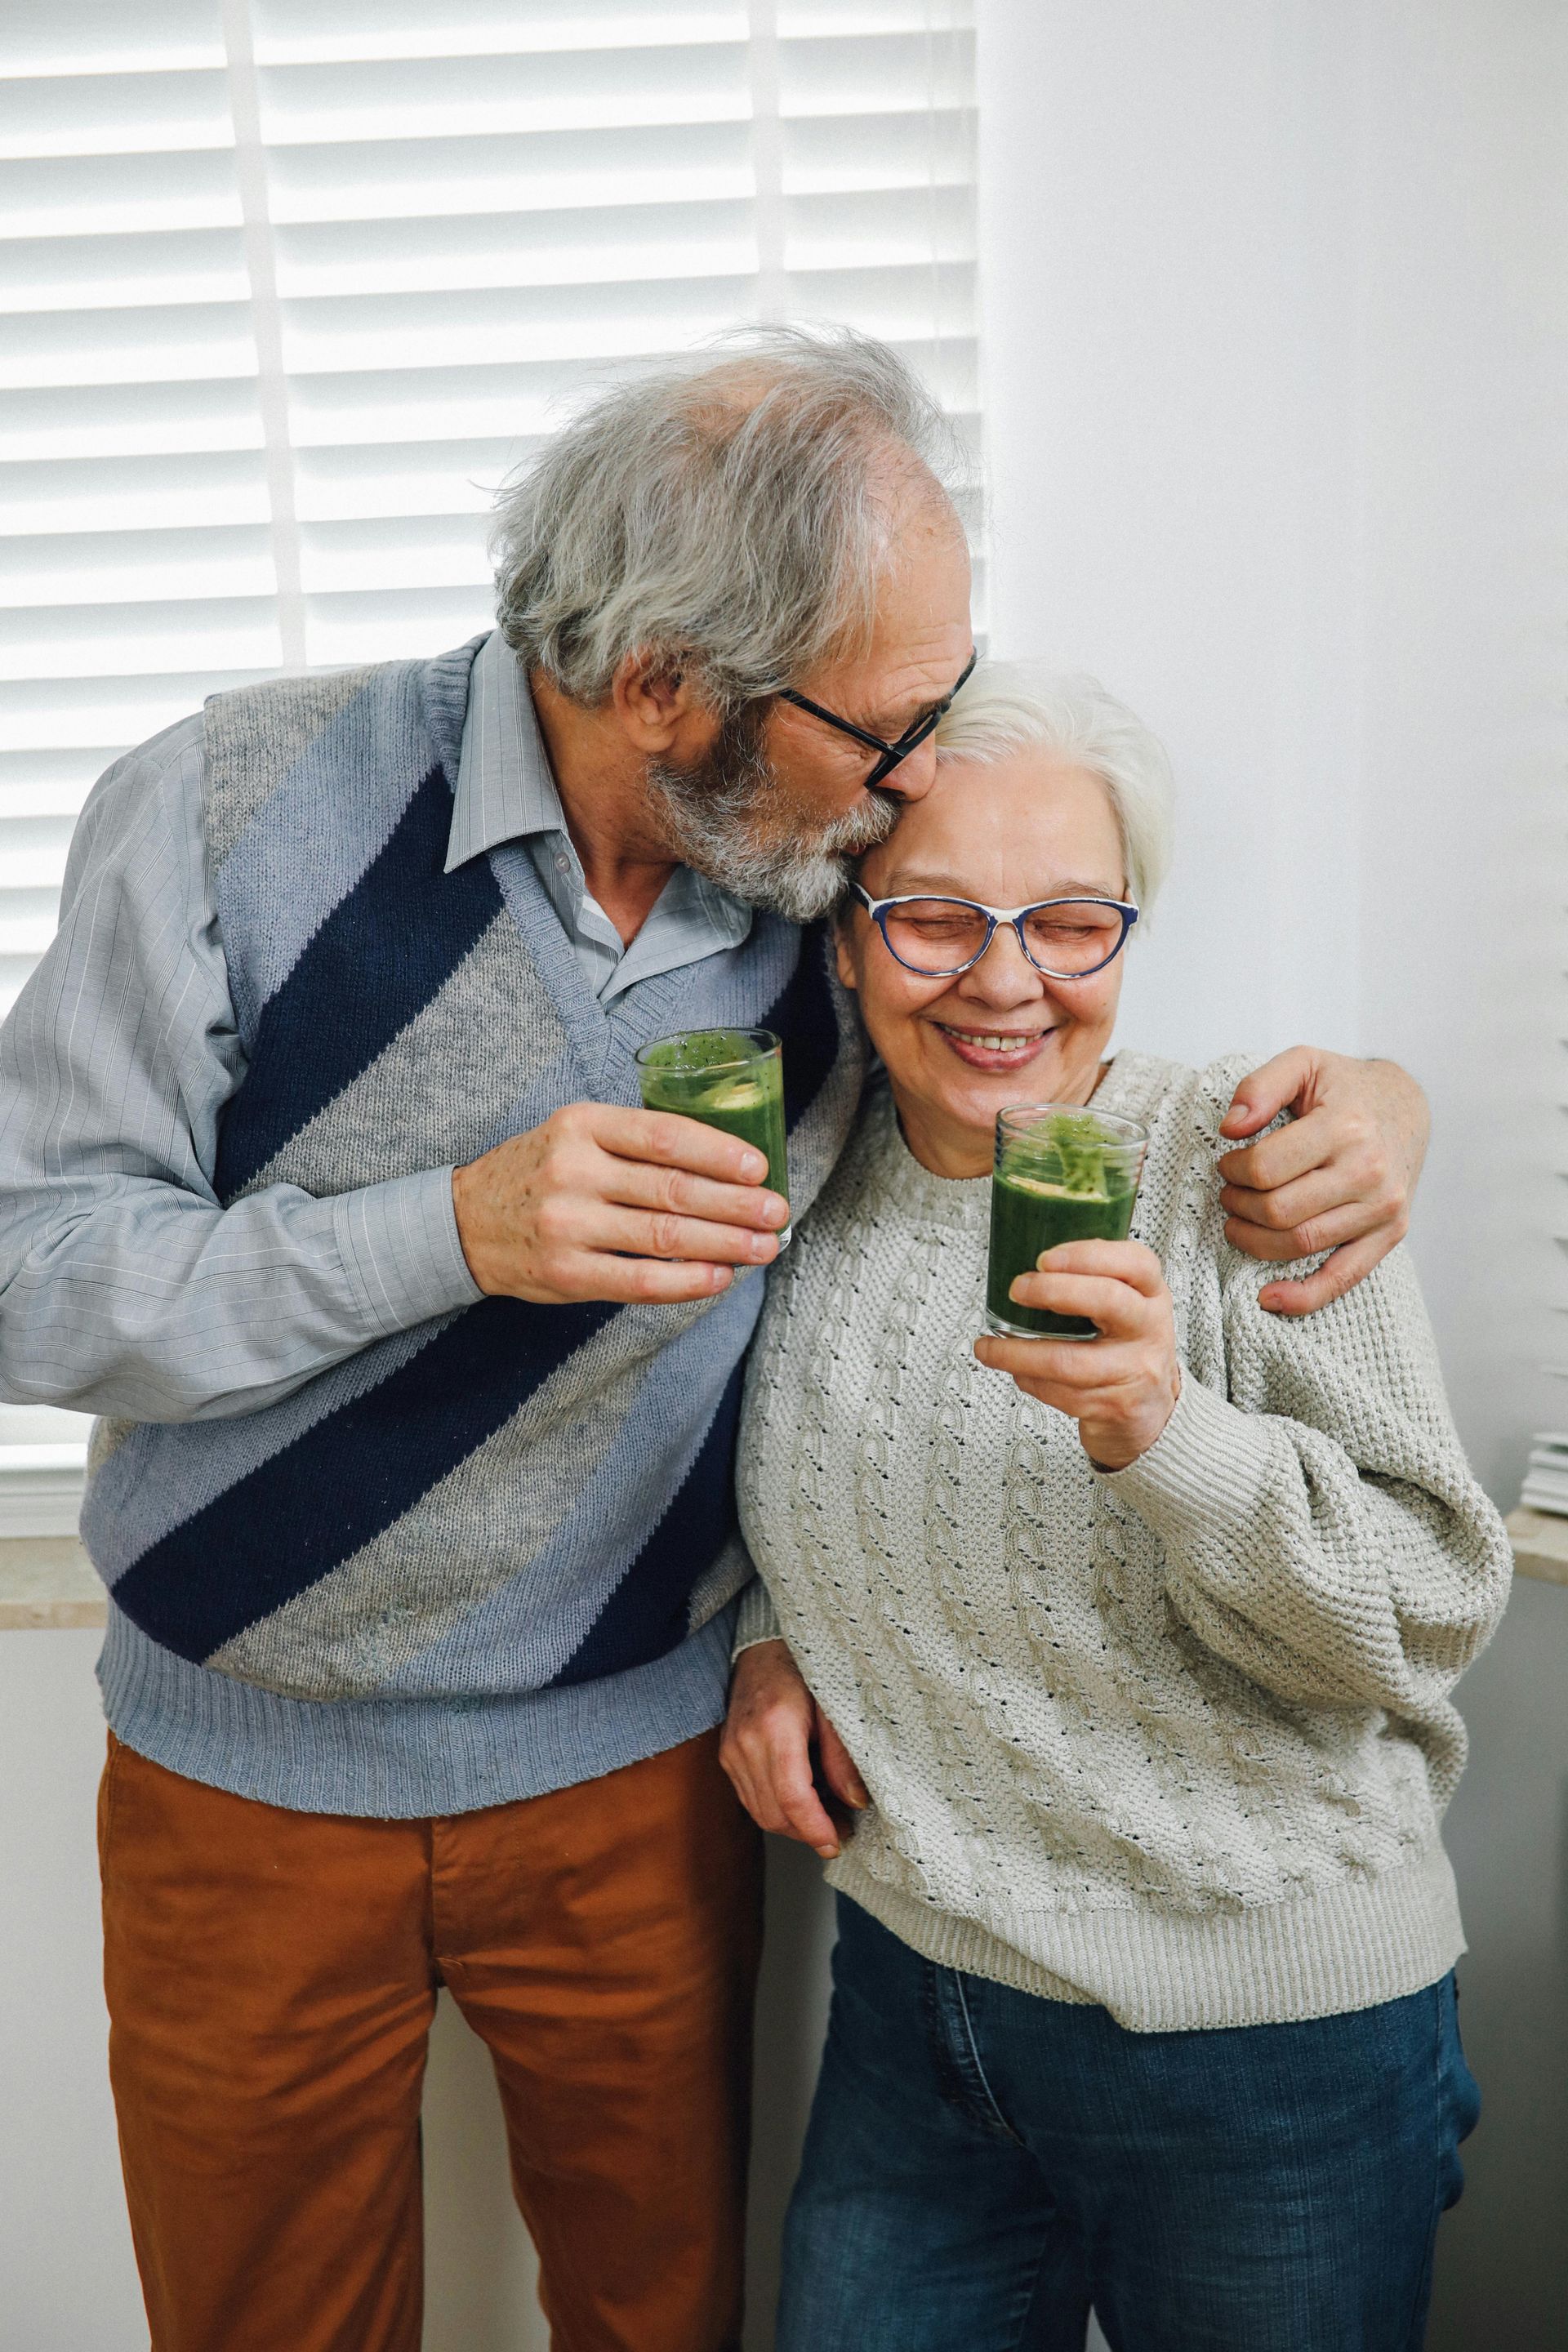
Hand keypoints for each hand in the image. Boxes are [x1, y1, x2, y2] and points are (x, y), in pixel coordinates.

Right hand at [451, 1102, 788, 1305]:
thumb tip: (724, 1166)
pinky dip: (688, 1281)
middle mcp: (574, 1171)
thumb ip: (635, 1142)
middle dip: (736, 1204)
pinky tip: (720, 1277)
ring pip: (664, 1236)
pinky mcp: (567, 1273)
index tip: (760, 1168)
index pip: (665, 1136)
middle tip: (777, 1212)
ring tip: (763, 1247)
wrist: (464, 1221)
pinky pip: (640, 1280)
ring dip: (725, 1244)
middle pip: (673, 1189)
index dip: (720, 1153)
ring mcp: (568, 1225)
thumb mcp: (574, 1134)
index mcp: (582, 1125)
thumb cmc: (539, 1172)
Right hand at [720, 1639, 868, 1858]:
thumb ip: (843, 1757)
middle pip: (773, 1812)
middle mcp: (746, 1743)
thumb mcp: (833, 1708)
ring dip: (792, 1825)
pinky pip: (750, 1798)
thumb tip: (855, 1802)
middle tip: (840, 1831)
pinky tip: (801, 1800)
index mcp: (776, 1728)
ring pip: (760, 1811)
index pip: (792, 1796)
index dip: (815, 1827)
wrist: (762, 1651)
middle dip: (807, 1832)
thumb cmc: (802, 1672)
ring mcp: (731, 1751)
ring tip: (825, 1817)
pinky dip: (776, 1808)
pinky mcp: (727, 1756)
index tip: (835, 1843)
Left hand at [973, 1239, 1179, 1470]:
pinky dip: (1030, 1380)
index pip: (1134, 1262)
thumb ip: (1093, 1278)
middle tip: (1017, 1290)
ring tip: (988, 1347)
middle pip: (1107, 1299)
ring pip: (1070, 1361)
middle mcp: (1149, 1328)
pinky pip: (1062, 1394)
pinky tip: (1017, 1370)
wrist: (1151, 1404)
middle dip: (1053, 1291)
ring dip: (1018, 1354)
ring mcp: (1135, 1370)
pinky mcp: (1114, 1405)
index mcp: (1151, 1293)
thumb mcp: (1127, 1301)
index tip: (1045, 1259)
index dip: (1087, 1256)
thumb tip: (1027, 1264)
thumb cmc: (1127, 1341)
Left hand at [1217, 1049, 1428, 1315]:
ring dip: (1254, 1241)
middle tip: (1228, 1193)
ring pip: (1300, 1244)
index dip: (1233, 1170)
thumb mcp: (1303, 1063)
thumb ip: (1260, 1086)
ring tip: (1239, 1222)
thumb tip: (1230, 1129)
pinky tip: (1270, 1298)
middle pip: (1279, 1210)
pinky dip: (1304, 1296)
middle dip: (1238, 1206)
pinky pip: (1343, 1277)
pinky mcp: (1390, 1235)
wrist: (1406, 1108)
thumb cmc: (1345, 1088)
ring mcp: (1382, 1209)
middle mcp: (1369, 1172)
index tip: (1228, 1164)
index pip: (1266, 1167)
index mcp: (1346, 1127)